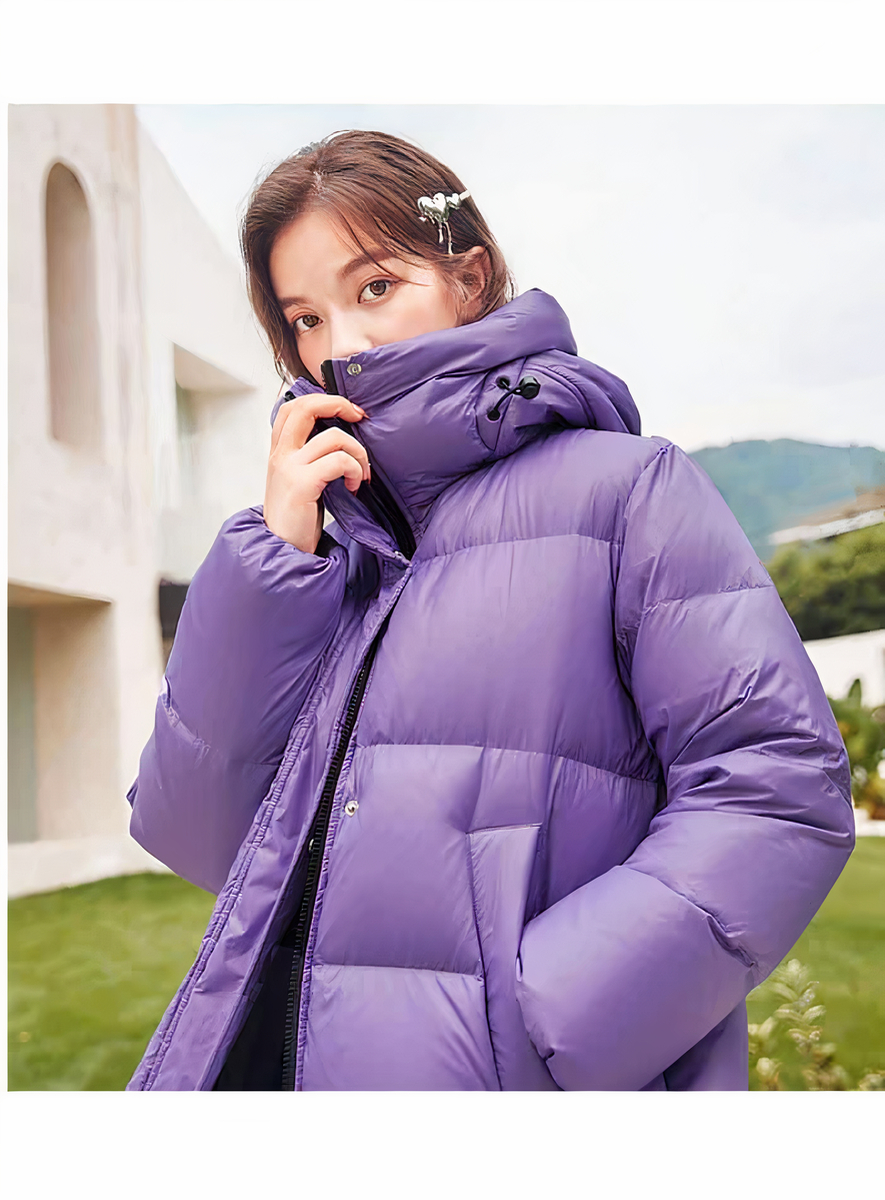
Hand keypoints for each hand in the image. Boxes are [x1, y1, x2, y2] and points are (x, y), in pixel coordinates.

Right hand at [264, 394, 369, 553]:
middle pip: (305, 407)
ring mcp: (289, 468)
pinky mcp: (302, 484)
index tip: (348, 411)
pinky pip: (339, 462)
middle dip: (338, 404)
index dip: (322, 399)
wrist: (283, 549)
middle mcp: (280, 454)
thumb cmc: (296, 518)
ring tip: (360, 474)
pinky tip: (354, 486)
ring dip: (358, 453)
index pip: (292, 406)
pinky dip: (355, 470)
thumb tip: (342, 438)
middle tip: (359, 417)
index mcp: (279, 451)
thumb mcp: (297, 480)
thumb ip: (310, 457)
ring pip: (334, 437)